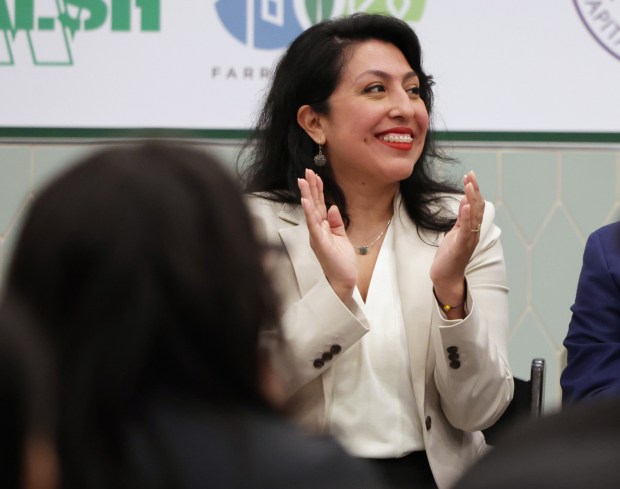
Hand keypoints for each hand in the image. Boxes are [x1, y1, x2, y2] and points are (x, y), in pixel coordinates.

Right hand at [298, 169, 357, 302]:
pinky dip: (309, 213)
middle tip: (307, 171)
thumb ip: (336, 222)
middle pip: (313, 205)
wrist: (344, 281)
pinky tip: (306, 201)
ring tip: (304, 181)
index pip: (319, 205)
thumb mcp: (342, 237)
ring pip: (311, 211)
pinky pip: (313, 225)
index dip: (317, 190)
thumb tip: (333, 207)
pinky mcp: (319, 242)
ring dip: (307, 195)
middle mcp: (317, 230)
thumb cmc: (342, 262)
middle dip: (310, 187)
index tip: (316, 175)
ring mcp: (316, 236)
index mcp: (322, 228)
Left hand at [430, 171, 484, 313]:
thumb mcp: (454, 233)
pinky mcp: (461, 246)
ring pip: (474, 215)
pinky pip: (466, 229)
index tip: (469, 175)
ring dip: (472, 199)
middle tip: (471, 174)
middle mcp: (473, 232)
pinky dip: (467, 216)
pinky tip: (465, 204)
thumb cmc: (450, 256)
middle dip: (474, 189)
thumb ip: (461, 218)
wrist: (446, 277)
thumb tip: (464, 201)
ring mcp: (468, 239)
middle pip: (477, 207)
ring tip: (469, 184)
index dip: (473, 189)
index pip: (475, 204)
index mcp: (471, 228)